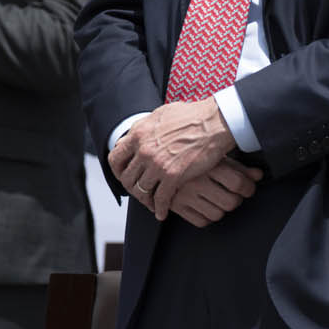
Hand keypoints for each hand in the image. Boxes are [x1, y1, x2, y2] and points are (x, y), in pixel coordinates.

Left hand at [111, 98, 237, 219]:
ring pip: (141, 190)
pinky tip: (162, 213)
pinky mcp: (173, 176)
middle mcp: (143, 150)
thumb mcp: (159, 115)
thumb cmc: (191, 116)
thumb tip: (136, 135)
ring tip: (150, 204)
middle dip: (131, 188)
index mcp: (138, 134)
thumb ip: (144, 127)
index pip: (115, 158)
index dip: (118, 171)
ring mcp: (157, 164)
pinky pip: (160, 198)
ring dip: (145, 200)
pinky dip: (159, 209)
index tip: (124, 176)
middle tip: (138, 192)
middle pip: (127, 178)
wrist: (213, 123)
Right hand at [168, 158, 262, 227]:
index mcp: (206, 164)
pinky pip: (200, 222)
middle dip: (236, 200)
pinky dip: (206, 216)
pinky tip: (204, 205)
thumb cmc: (190, 155)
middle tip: (233, 193)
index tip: (247, 187)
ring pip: (217, 214)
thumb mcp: (214, 156)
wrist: (156, 157)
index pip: (238, 183)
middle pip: (230, 202)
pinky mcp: (176, 206)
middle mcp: (195, 180)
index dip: (248, 188)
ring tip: (217, 198)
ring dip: (221, 209)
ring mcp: (185, 195)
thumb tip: (258, 175)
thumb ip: (238, 167)